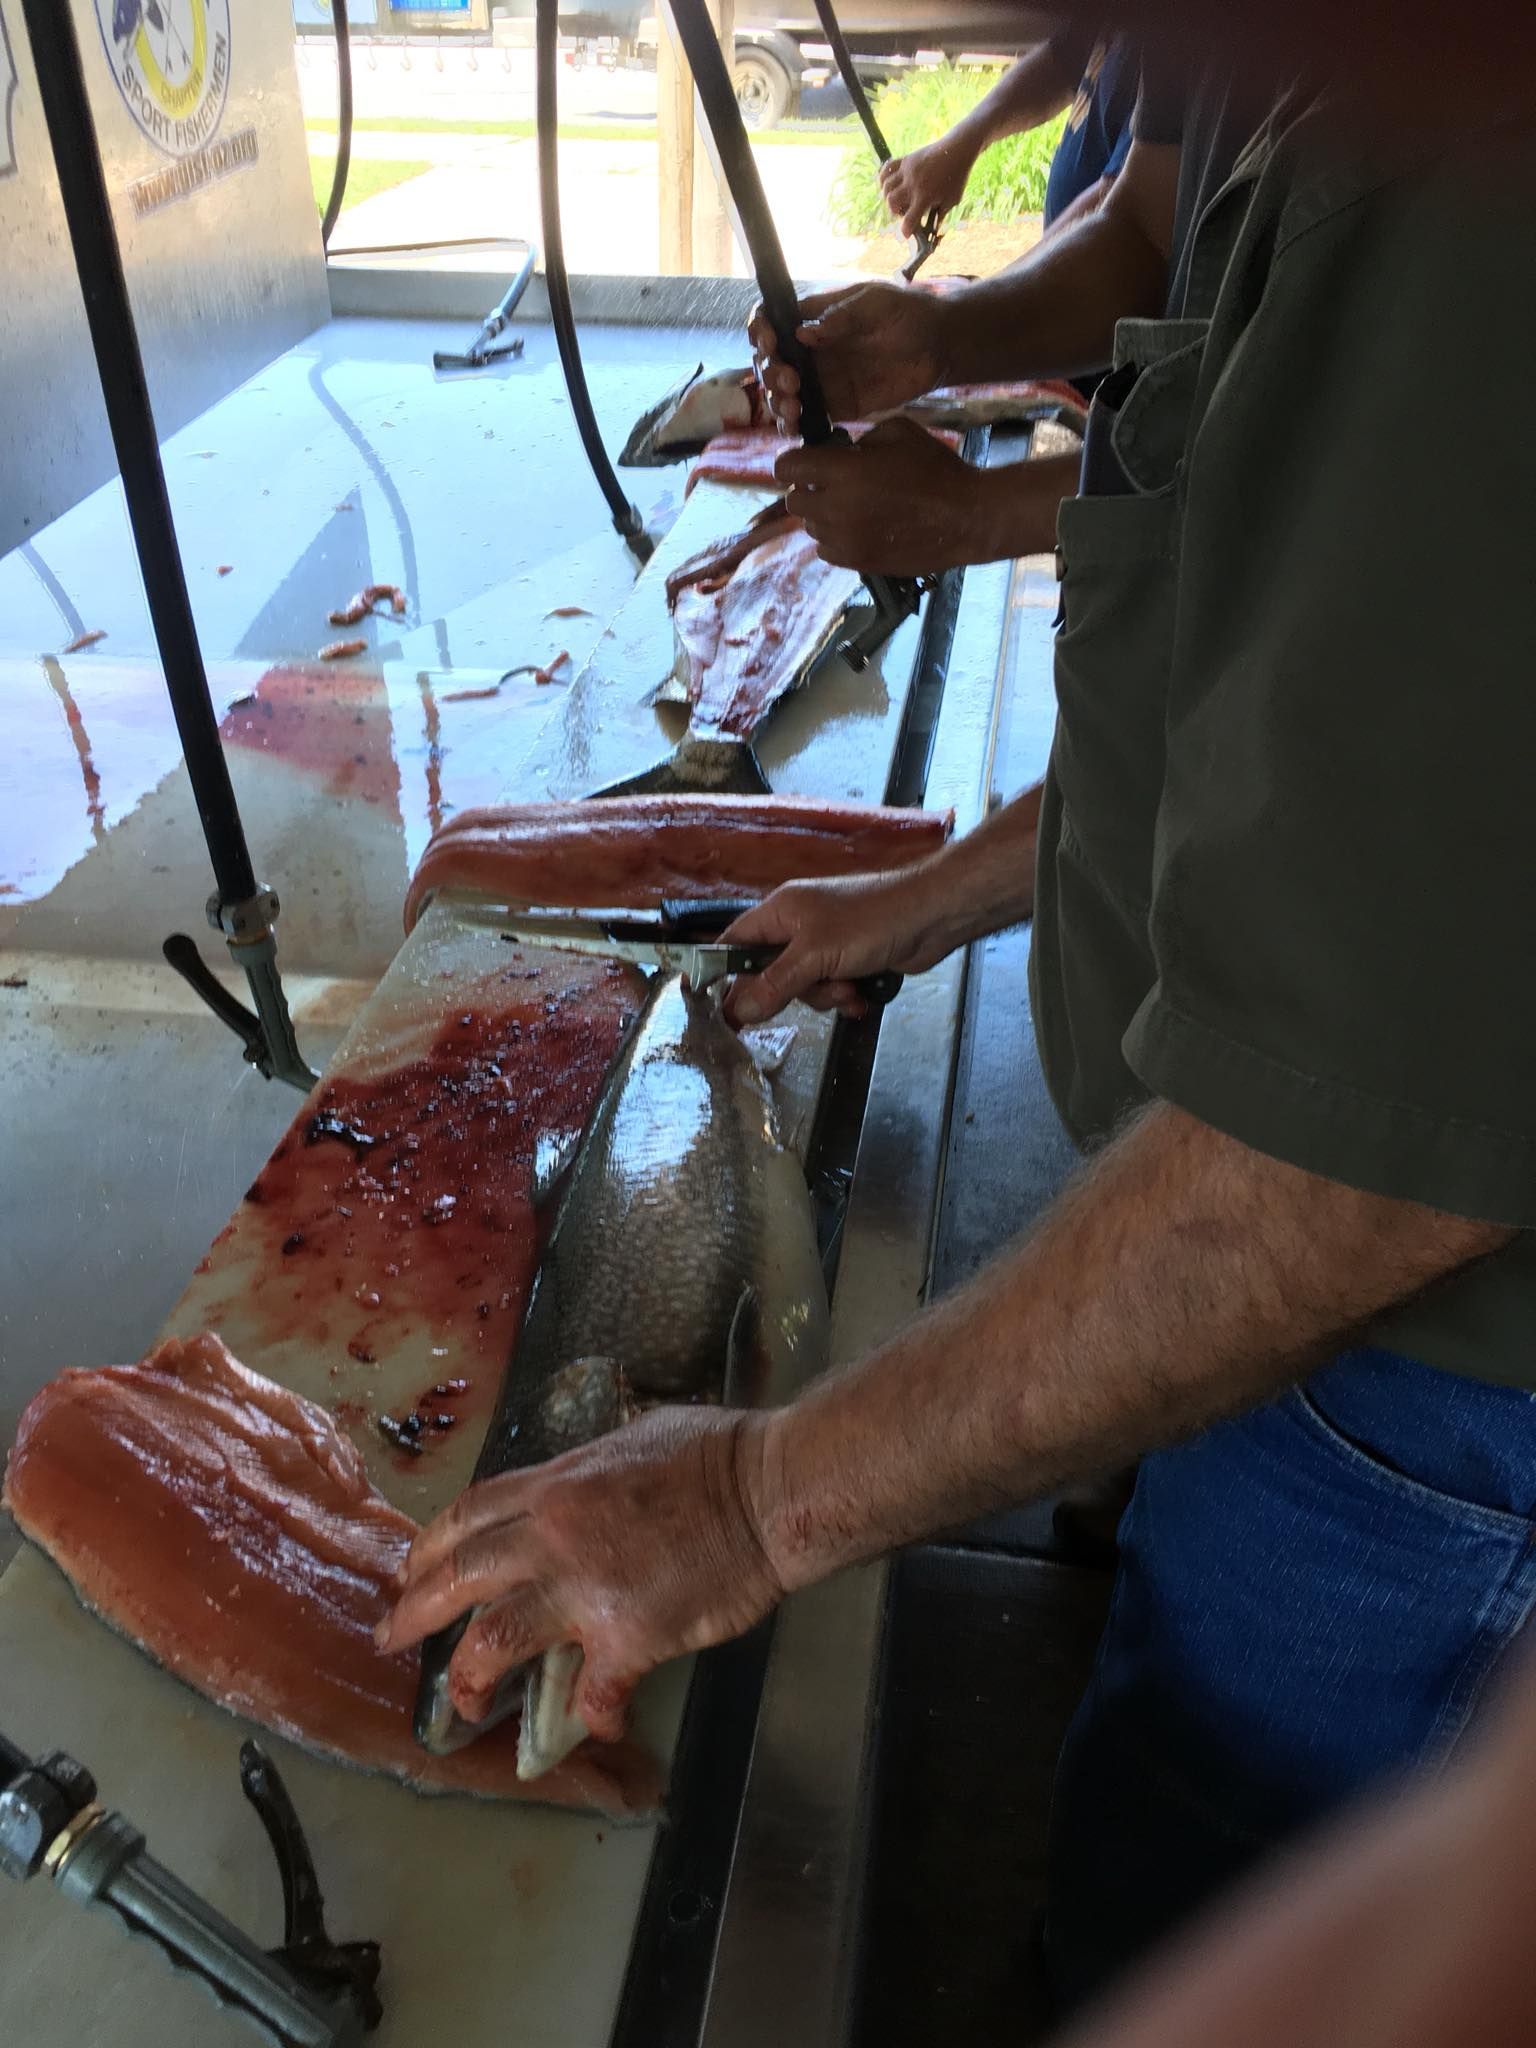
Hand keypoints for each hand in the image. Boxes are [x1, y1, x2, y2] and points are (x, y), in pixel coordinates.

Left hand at [378, 1408, 783, 1739]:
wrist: (768, 1490)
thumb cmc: (715, 1453)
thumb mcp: (632, 1441)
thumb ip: (588, 1474)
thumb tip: (576, 1490)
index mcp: (555, 1485)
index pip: (469, 1515)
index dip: (431, 1546)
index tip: (410, 1571)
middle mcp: (553, 1535)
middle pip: (460, 1576)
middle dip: (415, 1612)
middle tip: (391, 1637)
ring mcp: (585, 1589)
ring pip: (494, 1640)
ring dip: (470, 1678)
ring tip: (462, 1704)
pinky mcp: (627, 1637)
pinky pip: (593, 1692)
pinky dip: (592, 1714)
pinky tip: (598, 1722)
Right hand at [722, 860, 955, 1025]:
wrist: (932, 916)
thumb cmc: (871, 921)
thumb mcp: (815, 956)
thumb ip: (774, 985)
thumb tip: (736, 1011)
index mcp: (779, 912)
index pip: (734, 945)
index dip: (722, 975)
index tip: (716, 1009)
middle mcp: (797, 926)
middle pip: (769, 974)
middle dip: (793, 992)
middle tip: (811, 992)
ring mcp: (825, 944)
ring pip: (804, 987)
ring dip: (825, 995)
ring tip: (848, 988)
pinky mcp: (850, 960)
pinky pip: (832, 988)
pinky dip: (845, 997)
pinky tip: (862, 998)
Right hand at [747, 282, 949, 435]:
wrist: (940, 347)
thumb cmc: (908, 314)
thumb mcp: (875, 304)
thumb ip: (841, 317)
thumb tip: (802, 334)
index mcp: (814, 319)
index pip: (771, 321)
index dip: (760, 331)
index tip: (770, 342)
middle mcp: (811, 351)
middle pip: (771, 363)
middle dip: (771, 373)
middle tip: (791, 381)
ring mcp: (822, 380)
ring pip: (783, 394)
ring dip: (777, 402)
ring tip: (793, 407)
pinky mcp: (837, 406)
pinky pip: (807, 418)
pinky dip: (793, 425)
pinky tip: (794, 427)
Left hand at [777, 418, 1005, 575]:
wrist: (965, 517)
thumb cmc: (936, 468)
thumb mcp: (898, 431)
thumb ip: (859, 439)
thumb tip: (838, 452)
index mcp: (843, 472)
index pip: (786, 468)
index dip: (792, 463)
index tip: (805, 462)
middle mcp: (836, 508)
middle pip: (793, 501)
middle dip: (807, 489)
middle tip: (832, 484)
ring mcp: (845, 540)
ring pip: (810, 527)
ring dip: (823, 515)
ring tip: (852, 506)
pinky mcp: (858, 562)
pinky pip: (826, 550)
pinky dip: (835, 538)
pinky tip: (857, 527)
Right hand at [880, 133, 975, 237]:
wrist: (958, 149)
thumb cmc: (957, 177)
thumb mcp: (952, 200)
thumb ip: (941, 214)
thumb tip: (933, 229)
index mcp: (925, 197)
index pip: (908, 220)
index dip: (905, 230)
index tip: (906, 233)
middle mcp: (913, 185)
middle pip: (891, 203)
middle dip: (894, 211)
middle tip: (903, 211)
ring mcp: (907, 171)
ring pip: (886, 187)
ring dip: (888, 196)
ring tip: (897, 197)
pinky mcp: (906, 160)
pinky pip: (886, 168)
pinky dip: (883, 177)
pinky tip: (888, 183)